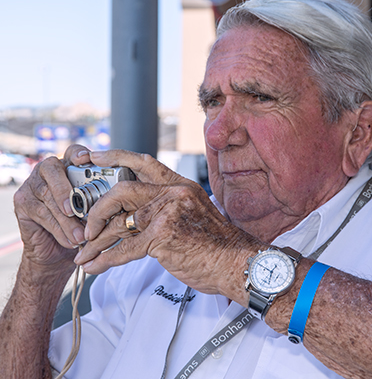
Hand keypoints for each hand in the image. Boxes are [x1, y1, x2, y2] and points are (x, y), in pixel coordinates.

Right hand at [13, 144, 91, 269]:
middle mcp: (48, 171)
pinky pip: (40, 213)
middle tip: (75, 210)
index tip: (85, 158)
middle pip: (53, 170)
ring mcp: (32, 185)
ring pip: (48, 197)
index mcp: (69, 167)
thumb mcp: (93, 211)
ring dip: (66, 220)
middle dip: (65, 190)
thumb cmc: (80, 227)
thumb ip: (98, 201)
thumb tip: (110, 202)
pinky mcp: (22, 202)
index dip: (78, 153)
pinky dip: (58, 229)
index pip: (72, 152)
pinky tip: (70, 240)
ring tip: (81, 236)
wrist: (57, 253)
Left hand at [74, 150, 259, 294]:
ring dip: (96, 240)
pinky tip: (95, 266)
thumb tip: (132, 214)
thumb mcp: (192, 212)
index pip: (142, 162)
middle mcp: (173, 194)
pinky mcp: (164, 237)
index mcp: (179, 185)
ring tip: (84, 252)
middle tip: (87, 226)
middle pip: (122, 190)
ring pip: (119, 221)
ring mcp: (168, 213)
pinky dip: (105, 259)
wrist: (236, 262)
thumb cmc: (214, 242)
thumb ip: (166, 206)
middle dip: (97, 209)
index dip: (113, 156)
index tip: (92, 157)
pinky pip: (125, 248)